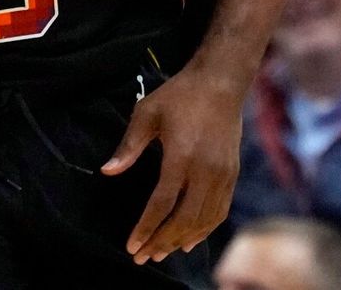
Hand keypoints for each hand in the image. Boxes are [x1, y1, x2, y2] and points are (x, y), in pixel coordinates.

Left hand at [100, 67, 241, 264]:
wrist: (220, 83)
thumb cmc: (179, 96)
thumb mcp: (146, 113)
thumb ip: (128, 146)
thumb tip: (107, 171)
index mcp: (181, 157)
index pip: (162, 203)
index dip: (146, 227)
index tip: (131, 245)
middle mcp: (206, 171)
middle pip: (183, 219)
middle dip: (161, 242)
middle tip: (143, 257)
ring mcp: (223, 175)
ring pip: (203, 220)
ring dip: (181, 240)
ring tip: (161, 252)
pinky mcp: (233, 175)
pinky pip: (219, 212)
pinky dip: (204, 230)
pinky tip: (190, 240)